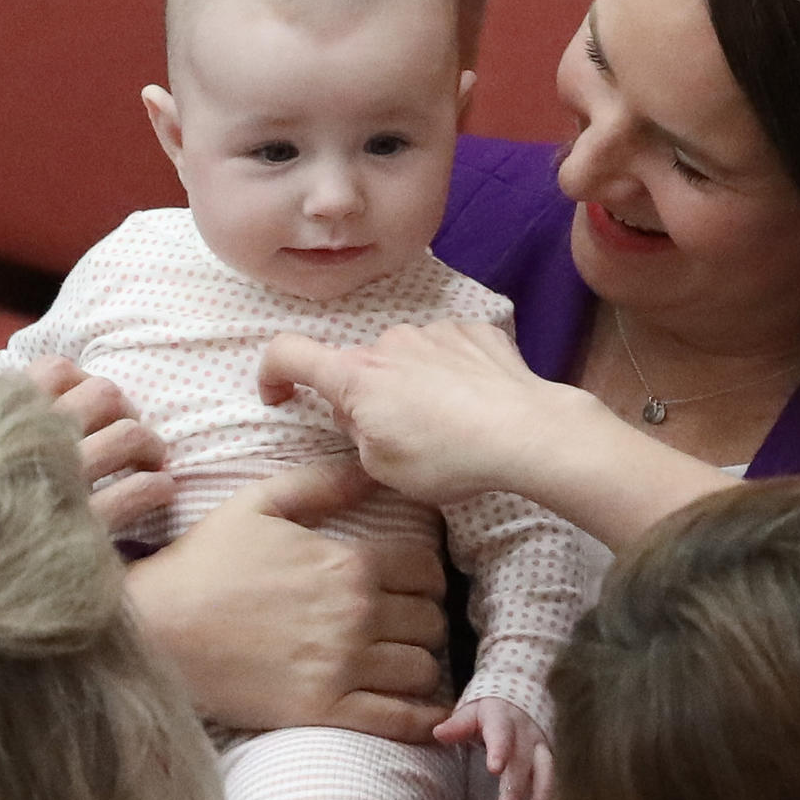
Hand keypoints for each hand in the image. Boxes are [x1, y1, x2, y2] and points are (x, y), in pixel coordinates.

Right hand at [20, 351, 176, 546]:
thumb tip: (26, 396)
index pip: (54, 371)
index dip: (79, 380)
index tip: (85, 399)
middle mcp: (29, 445)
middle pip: (102, 395)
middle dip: (122, 408)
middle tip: (126, 428)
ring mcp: (56, 486)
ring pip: (128, 436)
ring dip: (148, 444)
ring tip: (151, 459)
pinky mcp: (81, 531)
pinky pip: (137, 492)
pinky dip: (156, 486)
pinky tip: (158, 492)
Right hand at [124, 461, 447, 742]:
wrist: (154, 627)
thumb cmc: (202, 563)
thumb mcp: (257, 504)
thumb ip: (321, 485)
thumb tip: (369, 470)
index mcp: (346, 563)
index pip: (427, 571)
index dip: (425, 578)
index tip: (410, 586)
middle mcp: (355, 615)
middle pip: (431, 621)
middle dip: (423, 622)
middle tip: (403, 627)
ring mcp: (341, 666)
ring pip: (423, 669)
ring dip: (418, 666)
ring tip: (399, 663)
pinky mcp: (323, 710)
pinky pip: (399, 719)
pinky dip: (420, 719)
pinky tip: (420, 714)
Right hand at [258, 317, 573, 512]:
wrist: (527, 432)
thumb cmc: (449, 458)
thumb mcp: (384, 468)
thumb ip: (358, 436)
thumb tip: (359, 416)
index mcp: (356, 377)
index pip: (288, 353)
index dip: (272, 372)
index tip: (279, 394)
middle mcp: (389, 343)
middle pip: (359, 366)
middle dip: (367, 398)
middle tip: (397, 438)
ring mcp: (434, 332)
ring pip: (405, 358)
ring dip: (412, 384)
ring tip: (446, 424)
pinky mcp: (474, 331)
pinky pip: (448, 349)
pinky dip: (450, 373)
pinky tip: (473, 403)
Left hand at [438, 695, 553, 799]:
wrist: (524, 700)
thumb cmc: (490, 712)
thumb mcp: (472, 712)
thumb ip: (458, 725)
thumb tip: (438, 733)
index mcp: (504, 719)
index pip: (501, 733)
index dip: (500, 749)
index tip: (495, 769)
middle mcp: (527, 734)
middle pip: (523, 762)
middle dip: (516, 790)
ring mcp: (543, 749)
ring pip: (547, 772)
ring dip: (544, 797)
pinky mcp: (553, 762)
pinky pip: (558, 785)